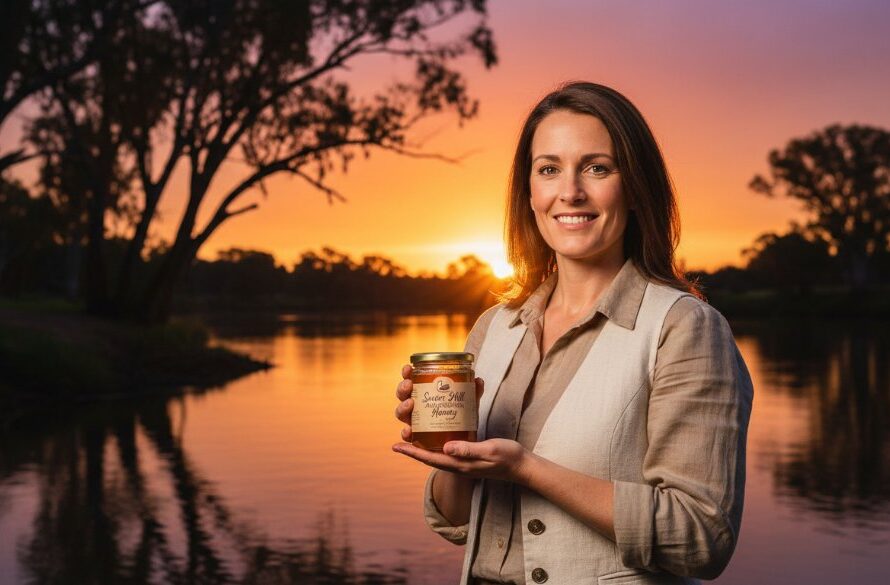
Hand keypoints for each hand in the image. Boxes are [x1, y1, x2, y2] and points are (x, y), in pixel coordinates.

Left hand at [392, 438, 530, 484]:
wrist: (522, 466)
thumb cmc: (507, 458)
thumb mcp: (488, 450)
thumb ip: (468, 450)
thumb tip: (445, 448)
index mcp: (459, 464)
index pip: (429, 459)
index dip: (411, 452)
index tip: (395, 446)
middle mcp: (457, 463)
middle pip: (429, 455)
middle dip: (414, 445)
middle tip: (401, 433)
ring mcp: (462, 460)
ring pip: (437, 451)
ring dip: (424, 442)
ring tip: (414, 429)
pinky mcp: (468, 454)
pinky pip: (448, 447)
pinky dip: (439, 438)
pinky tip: (438, 428)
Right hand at [393, 364, 483, 443]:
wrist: (466, 440)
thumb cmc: (463, 417)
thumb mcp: (469, 404)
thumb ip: (474, 393)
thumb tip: (478, 380)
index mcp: (425, 393)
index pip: (412, 380)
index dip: (407, 373)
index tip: (408, 368)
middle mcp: (417, 407)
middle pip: (403, 395)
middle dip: (402, 389)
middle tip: (409, 385)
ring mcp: (416, 422)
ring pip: (401, 413)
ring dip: (402, 407)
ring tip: (411, 404)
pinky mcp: (418, 437)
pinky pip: (408, 436)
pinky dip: (405, 433)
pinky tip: (409, 431)